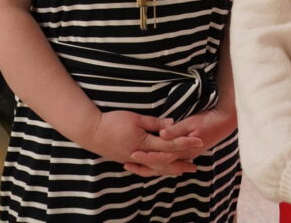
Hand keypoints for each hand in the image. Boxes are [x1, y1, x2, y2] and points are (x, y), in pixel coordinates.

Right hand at [80, 110, 202, 175]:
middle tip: (195, 167)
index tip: (198, 141)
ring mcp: (133, 160)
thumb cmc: (113, 122)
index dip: (185, 143)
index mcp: (145, 143)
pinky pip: (145, 168)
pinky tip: (159, 169)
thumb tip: (172, 124)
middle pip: (165, 161)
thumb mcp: (135, 118)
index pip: (169, 144)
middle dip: (181, 163)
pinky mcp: (127, 160)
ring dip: (169, 169)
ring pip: (155, 167)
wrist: (91, 132)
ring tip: (181, 171)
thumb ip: (154, 123)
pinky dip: (155, 169)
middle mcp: (141, 155)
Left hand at [125, 106, 236, 176]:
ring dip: (149, 168)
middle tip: (127, 164)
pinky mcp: (186, 153)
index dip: (146, 157)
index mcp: (183, 149)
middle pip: (160, 166)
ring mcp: (185, 156)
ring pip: (164, 167)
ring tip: (133, 166)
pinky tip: (151, 164)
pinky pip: (169, 164)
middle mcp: (183, 156)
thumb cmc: (208, 121)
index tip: (132, 155)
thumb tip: (161, 133)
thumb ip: (176, 129)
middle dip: (144, 166)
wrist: (224, 123)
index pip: (161, 157)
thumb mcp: (192, 122)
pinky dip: (158, 165)